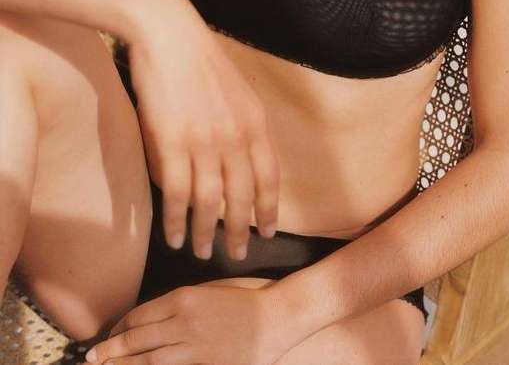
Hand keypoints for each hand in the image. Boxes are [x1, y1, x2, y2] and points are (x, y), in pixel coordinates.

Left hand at [84, 283, 295, 364]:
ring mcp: (194, 346)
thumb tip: (149, 322)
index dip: (121, 327)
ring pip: (149, 360)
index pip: (141, 314)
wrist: (274, 318)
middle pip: (139, 339)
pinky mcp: (206, 364)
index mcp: (184, 298)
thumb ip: (178, 306)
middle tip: (92, 358)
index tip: (110, 335)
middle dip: (112, 350)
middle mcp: (184, 321)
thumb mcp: (207, 293)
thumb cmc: (242, 301)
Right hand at [128, 0, 279, 259]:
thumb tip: (238, 159)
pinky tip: (175, 235)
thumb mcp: (237, 90)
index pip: (269, 176)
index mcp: (254, 121)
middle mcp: (235, 136)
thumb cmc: (199, 59)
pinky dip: (177, 219)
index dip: (269, 207)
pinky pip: (177, 193)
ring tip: (203, 252)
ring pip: (210, 201)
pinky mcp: (171, 143)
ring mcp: (204, 141)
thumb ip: (242, 125)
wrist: (168, 33)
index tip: (268, 229)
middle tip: (238, 253)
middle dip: (241, 230)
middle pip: (242, 196)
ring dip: (208, 232)